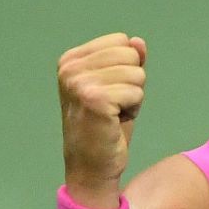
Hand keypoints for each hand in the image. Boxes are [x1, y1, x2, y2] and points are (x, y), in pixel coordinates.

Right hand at [56, 32, 146, 208]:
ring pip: (137, 73)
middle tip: (113, 107)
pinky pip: (136, 92)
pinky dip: (133, 109)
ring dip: (133, 98)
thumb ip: (127, 61)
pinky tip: (114, 122)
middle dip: (131, 82)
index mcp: (70, 60)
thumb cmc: (105, 127)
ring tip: (113, 115)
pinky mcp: (94, 99)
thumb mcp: (118, 86)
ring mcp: (79, 82)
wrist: (92, 167)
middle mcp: (70, 68)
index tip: (110, 93)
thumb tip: (138, 41)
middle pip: (130, 54)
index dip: (125, 69)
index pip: (121, 41)